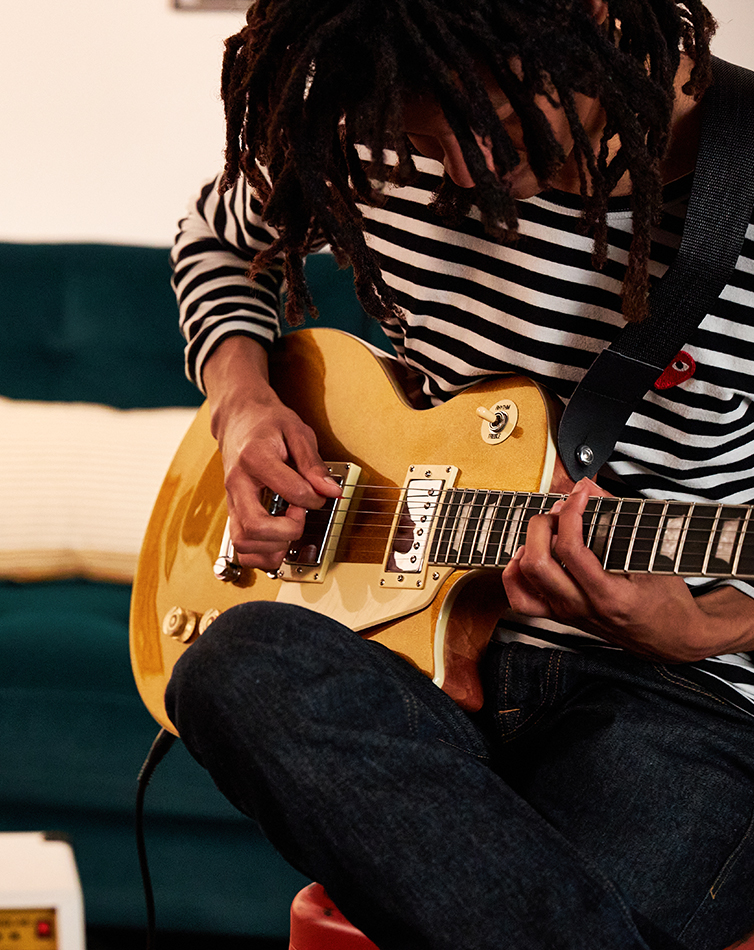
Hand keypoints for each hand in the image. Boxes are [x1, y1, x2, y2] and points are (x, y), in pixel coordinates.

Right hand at [204, 337, 341, 571]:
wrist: (239, 419)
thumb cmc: (268, 424)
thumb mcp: (297, 432)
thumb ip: (314, 464)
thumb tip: (331, 491)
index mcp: (255, 458)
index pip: (290, 491)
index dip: (313, 498)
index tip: (320, 494)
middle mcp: (237, 484)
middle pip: (255, 527)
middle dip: (287, 531)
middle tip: (300, 515)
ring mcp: (232, 501)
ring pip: (243, 543)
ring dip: (273, 547)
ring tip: (289, 528)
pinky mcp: (233, 512)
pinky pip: (241, 547)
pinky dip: (261, 553)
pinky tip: (278, 539)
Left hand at [501, 479, 753, 662]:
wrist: (671, 640)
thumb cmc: (667, 600)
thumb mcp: (651, 557)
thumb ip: (618, 519)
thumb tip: (589, 487)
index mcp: (608, 595)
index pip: (570, 548)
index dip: (571, 512)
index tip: (581, 494)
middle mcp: (580, 607)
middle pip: (537, 562)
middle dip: (542, 525)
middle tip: (562, 511)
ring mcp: (566, 613)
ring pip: (524, 578)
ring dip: (529, 543)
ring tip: (550, 529)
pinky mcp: (558, 616)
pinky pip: (521, 598)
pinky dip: (516, 573)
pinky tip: (528, 554)